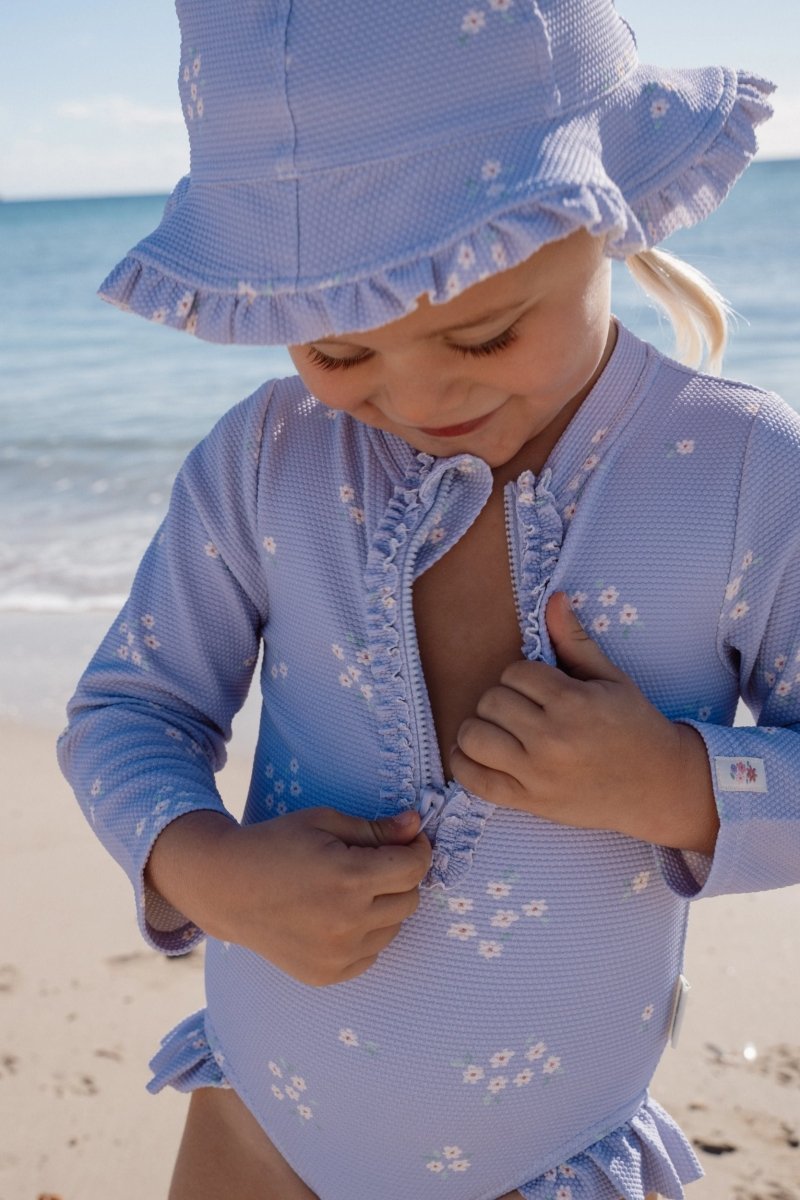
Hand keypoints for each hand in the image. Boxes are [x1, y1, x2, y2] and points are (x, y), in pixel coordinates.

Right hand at [147, 807, 431, 985]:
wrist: (224, 889)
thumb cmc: (274, 845)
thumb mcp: (324, 822)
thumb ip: (375, 829)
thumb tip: (415, 826)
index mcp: (350, 878)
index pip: (414, 869)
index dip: (418, 850)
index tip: (409, 842)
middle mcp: (348, 922)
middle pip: (409, 900)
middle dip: (400, 877)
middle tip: (373, 863)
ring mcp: (337, 954)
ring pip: (393, 929)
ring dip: (384, 908)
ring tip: (350, 890)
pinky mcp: (326, 975)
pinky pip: (371, 955)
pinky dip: (365, 936)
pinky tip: (338, 916)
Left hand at [451, 592, 717, 852]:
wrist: (658, 786)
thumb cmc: (635, 727)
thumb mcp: (611, 679)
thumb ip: (575, 641)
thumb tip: (553, 598)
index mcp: (573, 703)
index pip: (515, 672)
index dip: (523, 676)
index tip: (540, 688)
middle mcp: (551, 739)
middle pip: (491, 701)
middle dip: (503, 699)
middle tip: (523, 709)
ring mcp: (537, 774)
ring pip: (473, 736)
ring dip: (480, 727)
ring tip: (500, 729)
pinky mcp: (528, 802)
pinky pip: (474, 780)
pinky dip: (464, 763)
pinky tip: (479, 754)